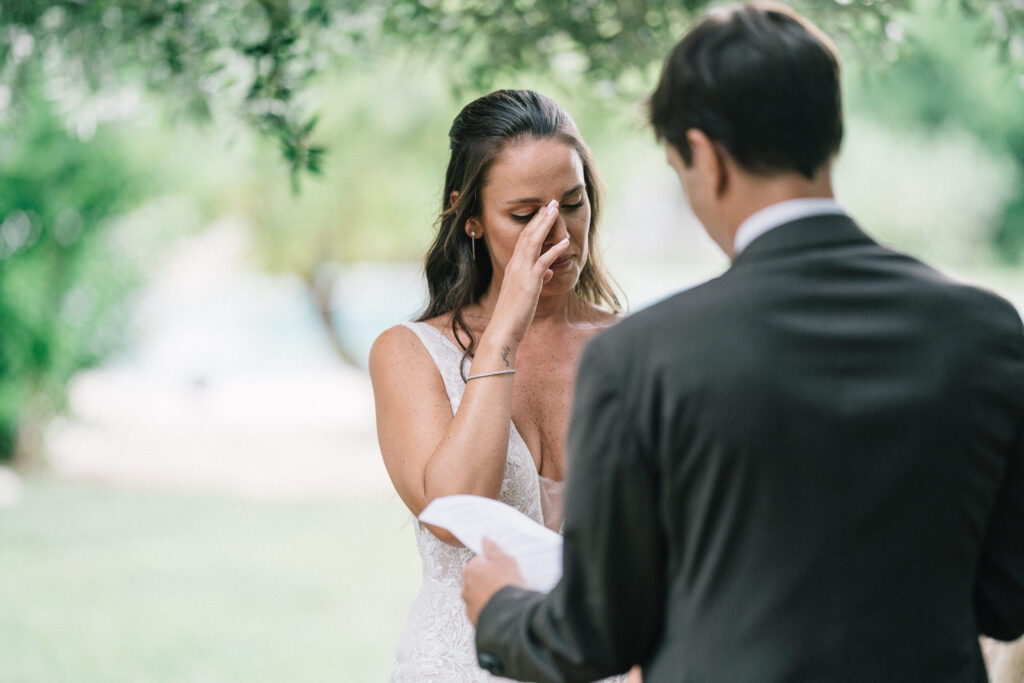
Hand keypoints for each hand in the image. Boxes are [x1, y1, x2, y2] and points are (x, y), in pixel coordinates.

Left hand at [462, 537, 526, 625]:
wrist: (511, 616)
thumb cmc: (508, 585)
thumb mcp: (506, 560)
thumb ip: (493, 548)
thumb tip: (484, 538)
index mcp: (471, 569)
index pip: (479, 561)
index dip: (493, 563)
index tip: (503, 567)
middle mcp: (466, 587)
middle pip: (478, 579)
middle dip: (489, 580)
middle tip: (506, 581)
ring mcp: (470, 605)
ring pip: (479, 596)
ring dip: (488, 595)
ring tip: (506, 597)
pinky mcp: (475, 620)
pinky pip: (482, 611)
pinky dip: (489, 609)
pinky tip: (502, 608)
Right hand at [487, 199, 570, 343]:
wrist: (504, 329)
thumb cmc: (515, 313)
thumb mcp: (526, 292)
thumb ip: (537, 279)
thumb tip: (547, 271)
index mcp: (514, 266)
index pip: (524, 239)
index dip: (535, 223)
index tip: (545, 211)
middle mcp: (516, 265)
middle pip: (528, 235)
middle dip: (540, 217)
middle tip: (551, 202)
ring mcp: (522, 272)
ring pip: (533, 242)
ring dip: (546, 225)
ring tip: (556, 210)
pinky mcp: (529, 283)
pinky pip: (543, 262)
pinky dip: (554, 251)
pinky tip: (565, 242)